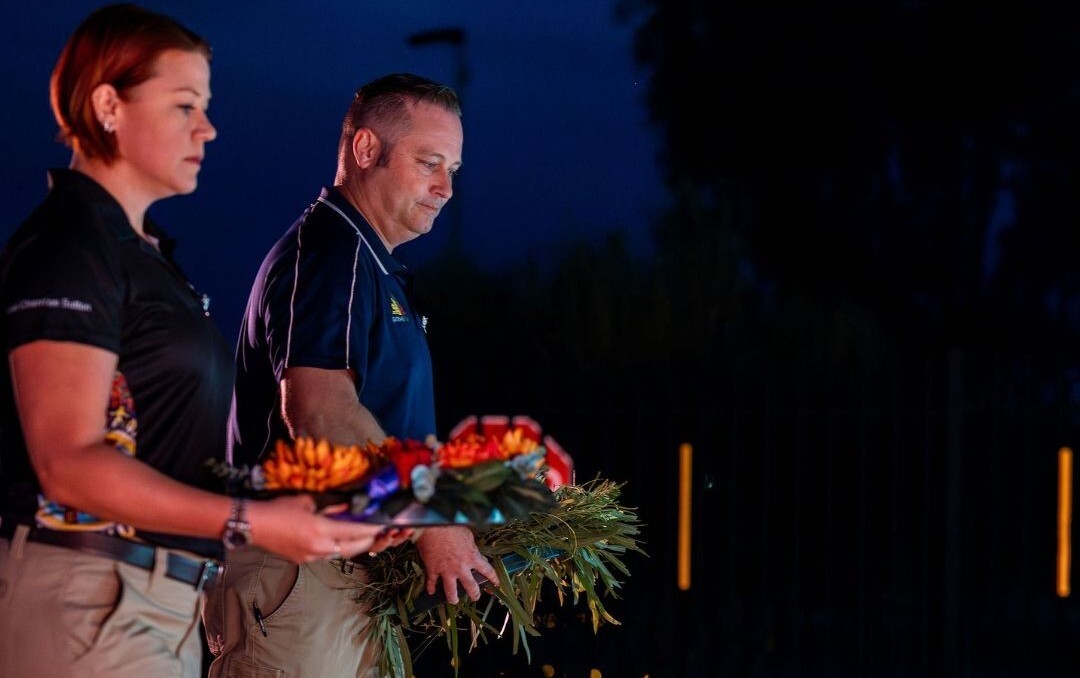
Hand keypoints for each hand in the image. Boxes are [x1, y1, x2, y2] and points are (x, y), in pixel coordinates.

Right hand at [246, 495, 407, 562]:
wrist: (253, 525)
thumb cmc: (278, 509)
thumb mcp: (308, 502)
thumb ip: (330, 506)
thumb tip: (346, 508)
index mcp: (321, 530)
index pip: (354, 531)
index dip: (371, 529)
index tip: (383, 525)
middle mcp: (319, 548)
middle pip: (352, 548)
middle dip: (367, 541)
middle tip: (377, 533)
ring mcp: (311, 557)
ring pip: (340, 554)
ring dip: (352, 546)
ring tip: (361, 537)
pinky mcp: (304, 561)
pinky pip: (327, 556)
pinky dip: (337, 548)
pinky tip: (338, 540)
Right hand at [415, 525, 497, 603]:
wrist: (433, 525)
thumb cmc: (451, 526)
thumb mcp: (468, 535)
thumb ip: (472, 547)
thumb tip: (475, 552)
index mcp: (472, 557)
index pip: (487, 571)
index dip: (493, 578)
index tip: (496, 583)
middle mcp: (461, 567)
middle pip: (471, 587)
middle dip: (474, 595)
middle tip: (475, 597)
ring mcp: (446, 571)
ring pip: (451, 592)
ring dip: (453, 598)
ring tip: (454, 600)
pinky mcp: (433, 570)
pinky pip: (431, 583)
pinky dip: (431, 588)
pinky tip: (431, 591)